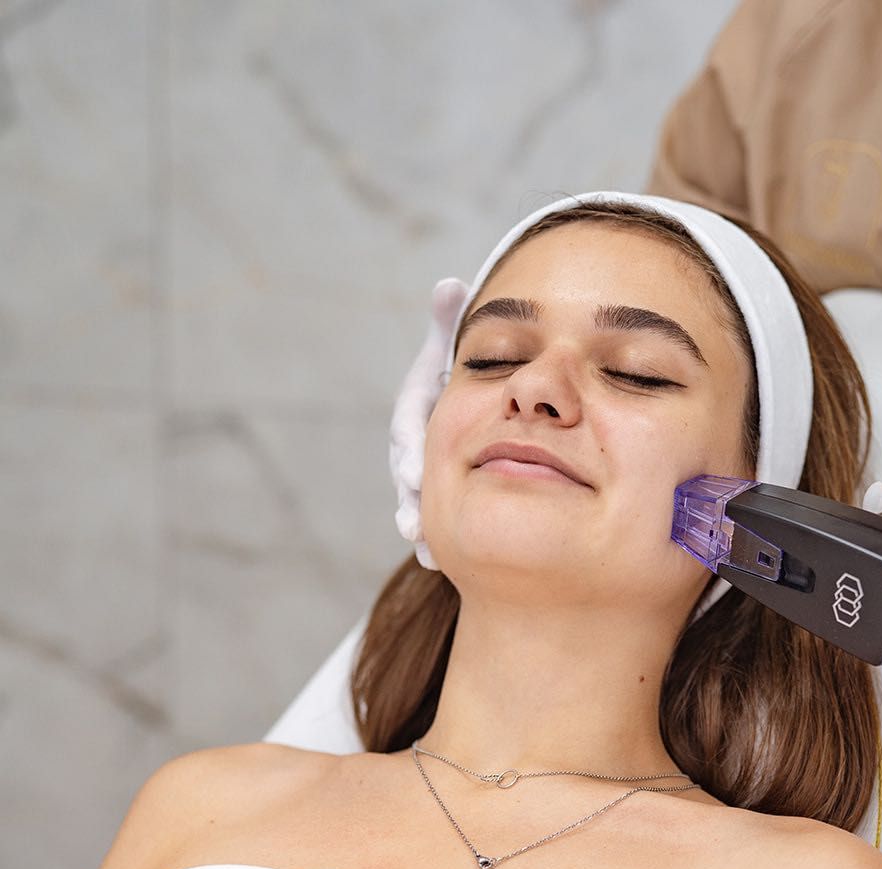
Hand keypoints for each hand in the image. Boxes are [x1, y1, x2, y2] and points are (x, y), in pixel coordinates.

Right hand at [388, 276, 470, 571]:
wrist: (467, 414)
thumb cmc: (460, 378)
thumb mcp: (453, 351)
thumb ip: (449, 324)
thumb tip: (451, 283)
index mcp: (415, 410)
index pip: (406, 427)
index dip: (409, 447)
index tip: (414, 468)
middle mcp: (412, 448)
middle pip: (406, 475)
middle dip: (409, 499)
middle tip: (414, 521)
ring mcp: (421, 480)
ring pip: (414, 506)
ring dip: (419, 531)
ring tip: (427, 553)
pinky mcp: (435, 504)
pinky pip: (432, 527)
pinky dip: (435, 545)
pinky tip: (442, 565)